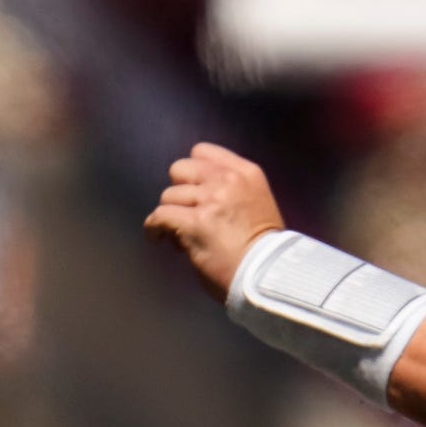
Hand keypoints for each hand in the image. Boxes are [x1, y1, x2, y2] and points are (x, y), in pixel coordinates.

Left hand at [144, 144, 285, 296]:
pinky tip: (159, 238)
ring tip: (180, 235)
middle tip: (187, 211)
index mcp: (247, 173)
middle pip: (180, 168)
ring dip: (171, 215)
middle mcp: (228, 181)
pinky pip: (160, 217)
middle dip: (180, 190)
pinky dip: (154, 228)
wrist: (270, 274)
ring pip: (168, 196)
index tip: (195, 190)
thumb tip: (197, 196)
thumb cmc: (267, 248)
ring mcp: (211, 201)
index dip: (193, 172)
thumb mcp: (259, 204)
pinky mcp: (194, 223)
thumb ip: (232, 191)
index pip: (203, 152)